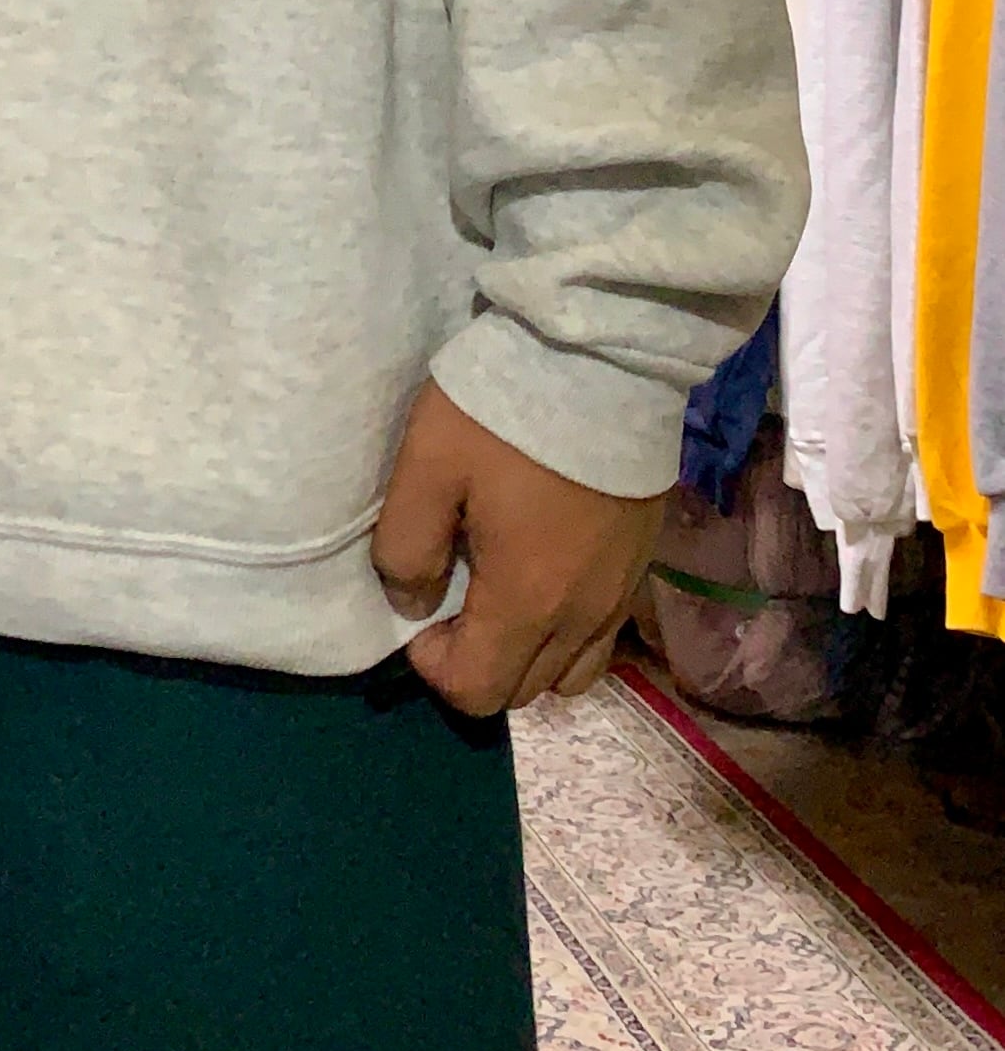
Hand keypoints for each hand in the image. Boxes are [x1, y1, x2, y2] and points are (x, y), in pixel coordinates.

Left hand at [371, 379, 664, 716]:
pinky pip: (603, 634)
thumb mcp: (426, 467)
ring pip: (571, 671)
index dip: (434, 665)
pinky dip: (568, 629)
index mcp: (527, 601)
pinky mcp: (643, 563)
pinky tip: (545, 570)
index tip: (420, 607)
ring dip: (527, 653)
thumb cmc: (504, 415)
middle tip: (454, 595)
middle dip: (478, 662)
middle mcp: (582, 616)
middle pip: (524, 689)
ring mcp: (620, 593)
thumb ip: (407, 548)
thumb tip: (411, 603)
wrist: (602, 360)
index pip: (477, 690)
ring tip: (501, 590)